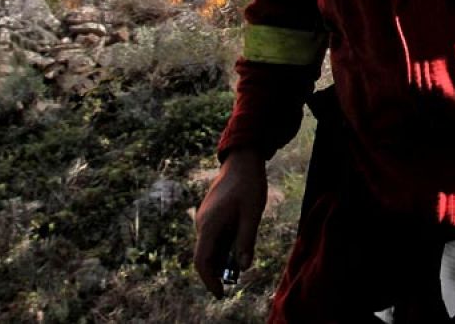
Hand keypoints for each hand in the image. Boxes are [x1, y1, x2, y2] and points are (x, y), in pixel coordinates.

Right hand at [193, 148, 267, 297]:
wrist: (241, 160)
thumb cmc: (249, 185)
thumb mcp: (252, 214)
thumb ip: (246, 240)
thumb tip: (243, 267)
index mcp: (209, 225)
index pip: (202, 260)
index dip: (209, 280)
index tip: (220, 294)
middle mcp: (202, 223)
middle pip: (205, 256)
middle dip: (217, 272)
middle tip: (235, 280)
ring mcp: (204, 218)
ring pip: (209, 246)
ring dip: (221, 259)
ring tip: (240, 263)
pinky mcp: (210, 215)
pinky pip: (213, 237)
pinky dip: (223, 247)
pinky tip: (238, 246)